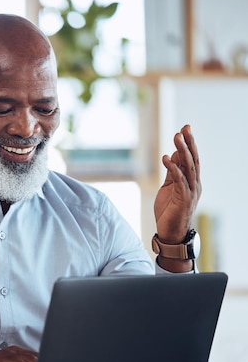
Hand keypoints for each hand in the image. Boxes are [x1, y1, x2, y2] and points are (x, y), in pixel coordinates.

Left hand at [153, 125, 200, 270]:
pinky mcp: (183, 199)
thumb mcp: (169, 188)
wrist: (170, 233)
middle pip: (193, 160)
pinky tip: (167, 158)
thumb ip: (172, 173)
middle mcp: (194, 185)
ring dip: (182, 152)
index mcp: (191, 181)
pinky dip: (173, 169)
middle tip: (185, 128)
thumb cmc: (169, 211)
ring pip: (188, 168)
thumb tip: (174, 155)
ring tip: (176, 137)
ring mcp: (190, 192)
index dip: (190, 143)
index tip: (186, 128)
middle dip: (189, 143)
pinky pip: (179, 181)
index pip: (192, 159)